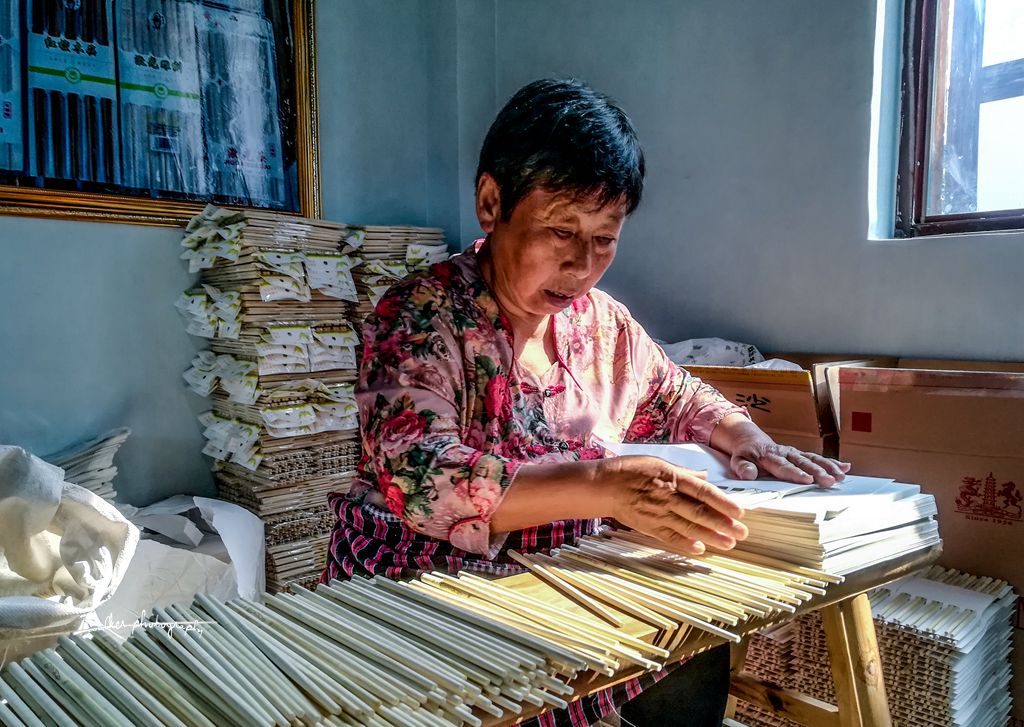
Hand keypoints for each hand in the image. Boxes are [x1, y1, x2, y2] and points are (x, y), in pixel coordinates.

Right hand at [595, 455, 748, 554]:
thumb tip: (705, 477)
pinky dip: (684, 544)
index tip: (739, 512)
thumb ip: (684, 472)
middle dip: (723, 524)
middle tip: (742, 532)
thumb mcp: (659, 463)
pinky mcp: (649, 527)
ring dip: (710, 537)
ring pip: (688, 528)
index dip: (722, 503)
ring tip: (729, 543)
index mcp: (672, 478)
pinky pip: (669, 537)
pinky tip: (699, 549)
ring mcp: (658, 514)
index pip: (703, 492)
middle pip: (699, 513)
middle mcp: (667, 497)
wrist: (604, 486)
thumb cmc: (631, 470)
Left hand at [729, 436, 849, 486]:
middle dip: (817, 471)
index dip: (795, 473)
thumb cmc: (744, 454)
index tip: (807, 479)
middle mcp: (784, 453)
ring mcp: (793, 453)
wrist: (750, 440)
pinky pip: (816, 457)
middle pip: (802, 463)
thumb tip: (748, 473)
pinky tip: (845, 467)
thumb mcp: (736, 460)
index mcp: (768, 456)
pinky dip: (831, 462)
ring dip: (827, 467)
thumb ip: (742, 467)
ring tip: (840, 476)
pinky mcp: (800, 454)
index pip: (783, 466)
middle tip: (829, 480)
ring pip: (812, 459)